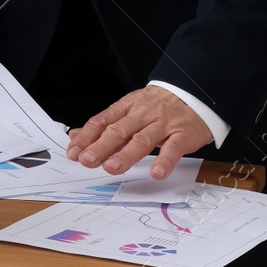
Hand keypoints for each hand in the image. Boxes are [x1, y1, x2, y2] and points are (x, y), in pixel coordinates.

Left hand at [66, 84, 211, 178]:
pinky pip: (173, 148)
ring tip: (112, 167)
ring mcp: (163, 124)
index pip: (102, 121)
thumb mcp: (128, 109)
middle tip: (87, 160)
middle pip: (119, 131)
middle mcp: (142, 115)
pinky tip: (156, 172)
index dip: (87, 137)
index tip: (74, 151)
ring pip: (142, 140)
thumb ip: (104, 125)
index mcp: (127, 108)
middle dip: (101, 146)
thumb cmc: (157, 105)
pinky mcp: (182, 134)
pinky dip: (165, 160)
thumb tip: (76, 136)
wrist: (193, 93)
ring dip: (126, 154)